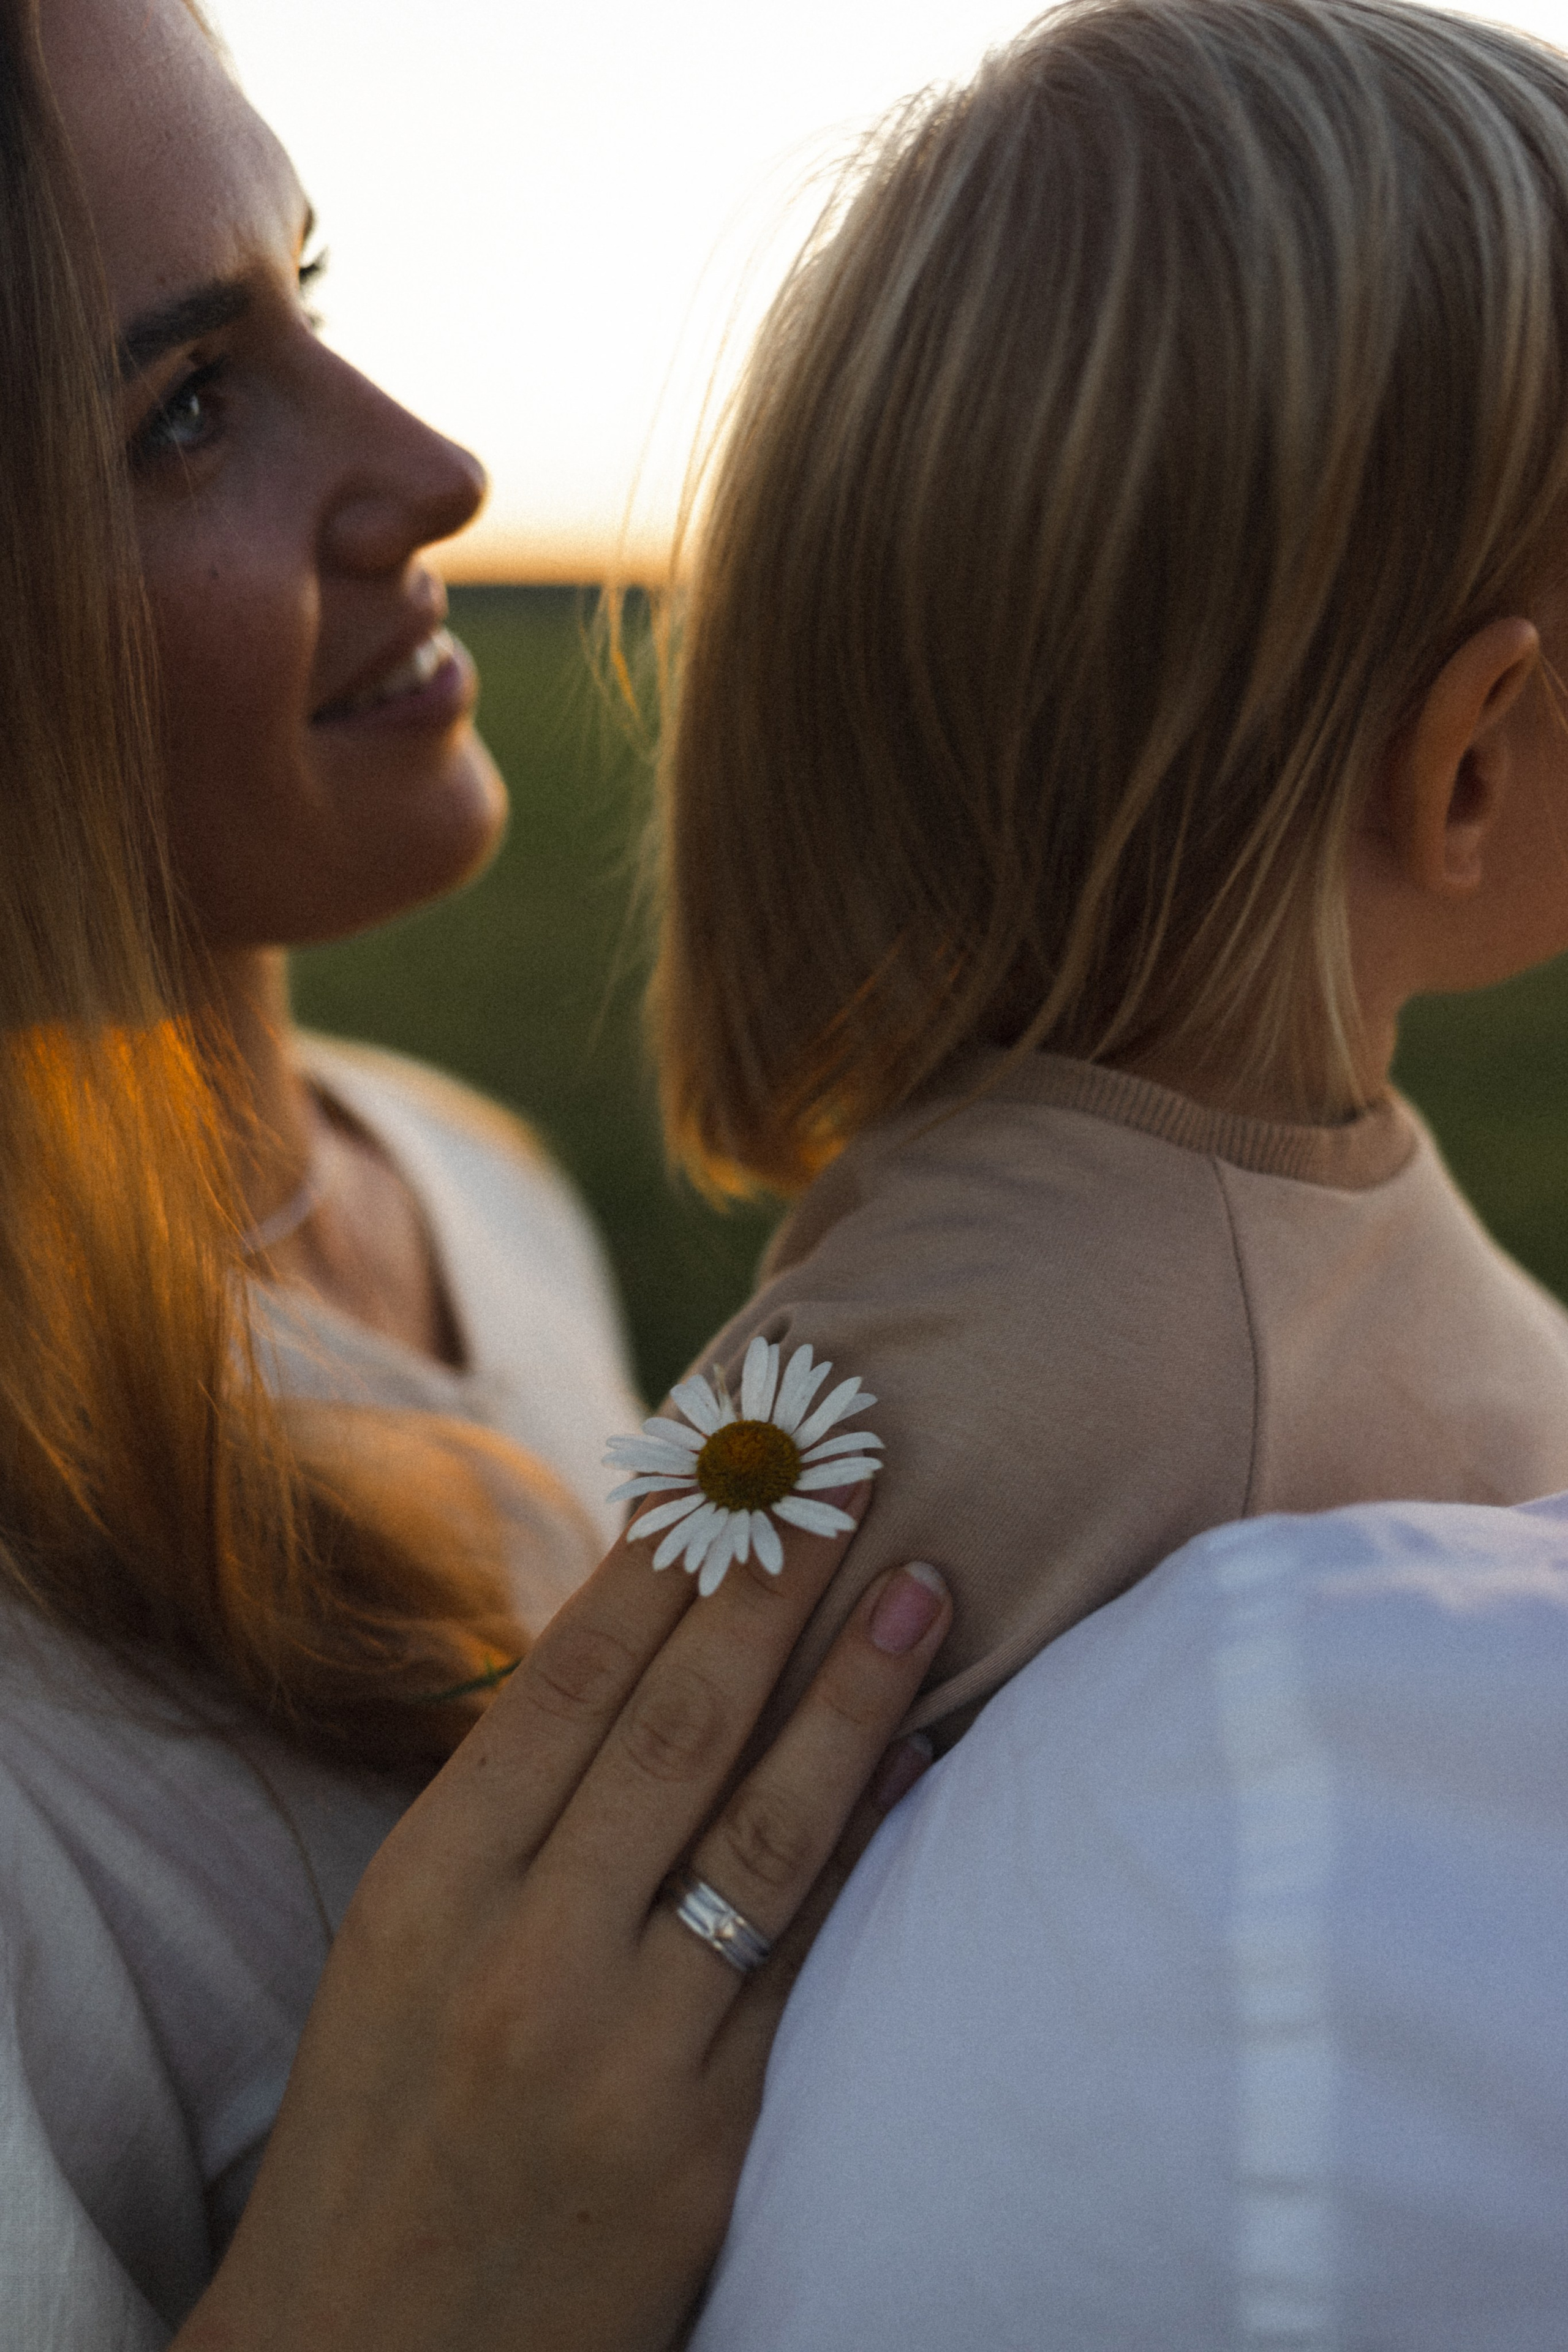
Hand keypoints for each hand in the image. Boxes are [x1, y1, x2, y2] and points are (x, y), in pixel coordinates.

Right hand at [175, 1493, 949, 2351]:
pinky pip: (809, 1956)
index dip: (656, 1562)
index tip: (724, 1463)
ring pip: (765, 1827)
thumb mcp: (400, 1948)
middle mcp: (521, 1952)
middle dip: (769, 1584)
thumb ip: (507, 1816)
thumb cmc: (380, 2125)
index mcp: (427, 1887)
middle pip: (676, 1726)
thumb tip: (638, 1653)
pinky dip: (871, 1840)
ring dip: (854, 1692)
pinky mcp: (708, 2142)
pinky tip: (925, 1754)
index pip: (566, 1682)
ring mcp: (623, 2050)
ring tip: (921, 1582)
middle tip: (841, 1473)